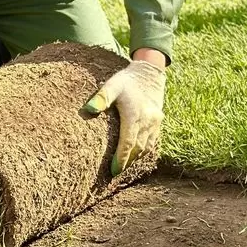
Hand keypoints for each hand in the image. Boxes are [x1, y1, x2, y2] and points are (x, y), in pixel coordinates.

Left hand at [82, 59, 165, 173]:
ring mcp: (155, 123)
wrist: (149, 73)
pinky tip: (135, 156)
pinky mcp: (158, 122)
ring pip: (146, 147)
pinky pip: (152, 142)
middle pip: (137, 149)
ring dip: (135, 159)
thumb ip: (101, 97)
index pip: (127, 144)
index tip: (112, 171)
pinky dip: (144, 151)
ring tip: (123, 168)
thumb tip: (88, 109)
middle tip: (114, 174)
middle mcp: (147, 122)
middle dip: (126, 163)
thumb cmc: (126, 80)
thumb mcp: (111, 85)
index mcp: (134, 115)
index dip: (121, 159)